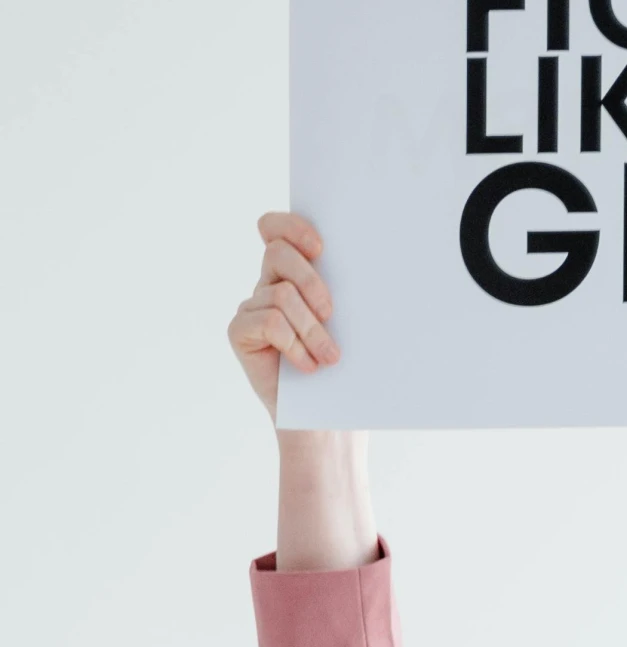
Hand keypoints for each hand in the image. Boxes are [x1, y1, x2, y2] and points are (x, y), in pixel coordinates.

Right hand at [228, 211, 339, 421]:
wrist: (326, 419)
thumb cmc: (343, 370)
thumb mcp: (349, 325)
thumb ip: (344, 290)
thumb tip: (367, 260)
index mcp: (294, 272)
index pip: (276, 228)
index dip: (292, 227)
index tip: (321, 248)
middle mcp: (268, 283)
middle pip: (277, 254)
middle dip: (311, 281)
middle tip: (332, 313)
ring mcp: (251, 307)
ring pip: (281, 295)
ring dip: (312, 329)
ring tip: (330, 357)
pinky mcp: (239, 332)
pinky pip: (268, 323)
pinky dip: (294, 345)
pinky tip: (308, 367)